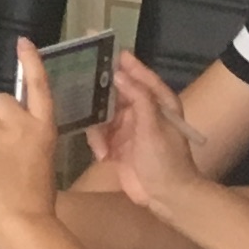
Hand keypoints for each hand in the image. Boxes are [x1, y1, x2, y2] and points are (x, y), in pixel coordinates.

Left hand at [0, 41, 62, 240]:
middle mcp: (19, 123)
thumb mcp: (42, 160)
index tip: (23, 43)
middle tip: (1, 150)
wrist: (20, 220)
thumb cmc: (35, 199)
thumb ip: (27, 140)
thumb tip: (8, 135)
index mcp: (44, 128)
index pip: (38, 87)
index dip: (31, 63)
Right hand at [93, 54, 203, 212]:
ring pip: (103, 116)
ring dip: (99, 130)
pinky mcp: (117, 147)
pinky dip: (98, 144)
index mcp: (159, 105)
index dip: (130, 65)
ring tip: (101, 145)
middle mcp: (143, 113)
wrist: (166, 197)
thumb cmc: (166, 160)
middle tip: (83, 86)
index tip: (112, 50)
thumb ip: (138, 98)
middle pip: (117, 95)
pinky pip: (99, 136)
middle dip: (101, 96)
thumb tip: (120, 74)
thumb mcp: (153, 127)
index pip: (143, 78)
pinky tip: (102, 156)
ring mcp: (129, 130)